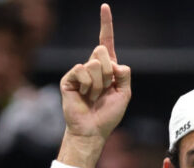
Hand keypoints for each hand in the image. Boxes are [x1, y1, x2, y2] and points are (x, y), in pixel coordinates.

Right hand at [58, 4, 130, 165]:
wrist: (93, 130)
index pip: (107, 41)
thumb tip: (113, 62)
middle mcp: (92, 66)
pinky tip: (84, 96)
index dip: (106, 23)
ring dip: (99, 83)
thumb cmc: (108, 114)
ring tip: (94, 96)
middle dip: (108, 71)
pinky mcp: (69, 78)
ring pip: (94, 63)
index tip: (104, 6)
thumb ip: (124, 74)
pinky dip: (87, 85)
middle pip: (102, 50)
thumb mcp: (125, 93)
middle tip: (105, 89)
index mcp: (107, 67)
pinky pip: (81, 70)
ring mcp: (80, 72)